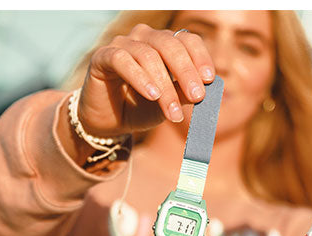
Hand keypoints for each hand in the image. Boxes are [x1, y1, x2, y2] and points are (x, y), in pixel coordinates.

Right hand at [78, 24, 215, 136]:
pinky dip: (140, 78)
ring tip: (173, 111)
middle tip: (197, 97)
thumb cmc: (142, 107)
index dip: (200, 57)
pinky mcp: (102, 56)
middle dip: (186, 72)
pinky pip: (123, 60)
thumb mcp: (169, 103)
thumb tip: (205, 90)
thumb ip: (185, 94)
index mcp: (165, 43)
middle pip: (170, 45)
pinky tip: (152, 95)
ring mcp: (123, 43)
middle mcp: (145, 37)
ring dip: (165, 86)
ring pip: (149, 56)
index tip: (209, 80)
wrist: (110, 122)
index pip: (187, 40)